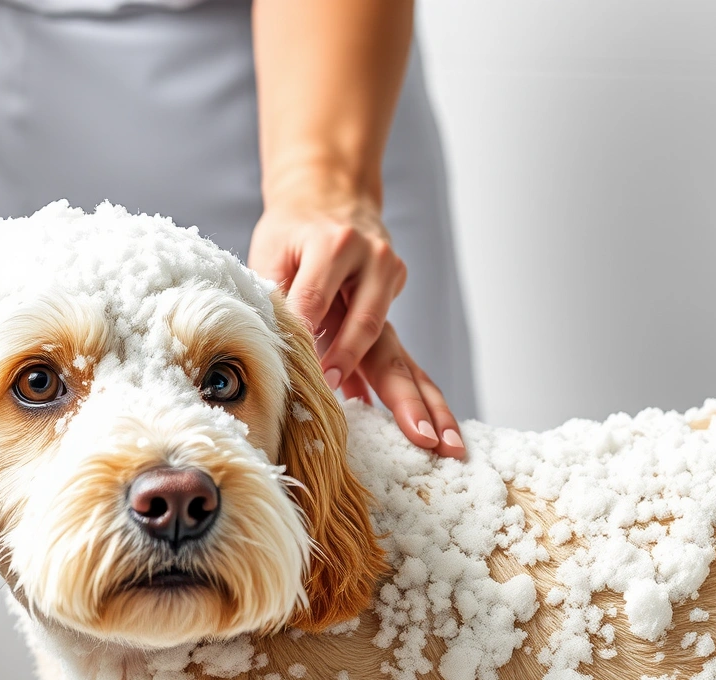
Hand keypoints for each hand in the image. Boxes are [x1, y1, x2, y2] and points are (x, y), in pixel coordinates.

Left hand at [250, 198, 464, 457]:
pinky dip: (415, 393)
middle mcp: (372, 262)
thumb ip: (276, 299)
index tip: (321, 383)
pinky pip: (400, 352)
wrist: (328, 197)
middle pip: (378, 336)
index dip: (317, 344)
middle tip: (417, 435)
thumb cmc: (291, 232)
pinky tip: (431, 432)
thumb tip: (284, 356)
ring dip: (425, 404)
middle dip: (397, 391)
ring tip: (445, 445)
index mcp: (332, 244)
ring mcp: (390, 284)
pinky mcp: (395, 301)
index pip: (318, 305)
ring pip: (402, 351)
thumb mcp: (270, 253)